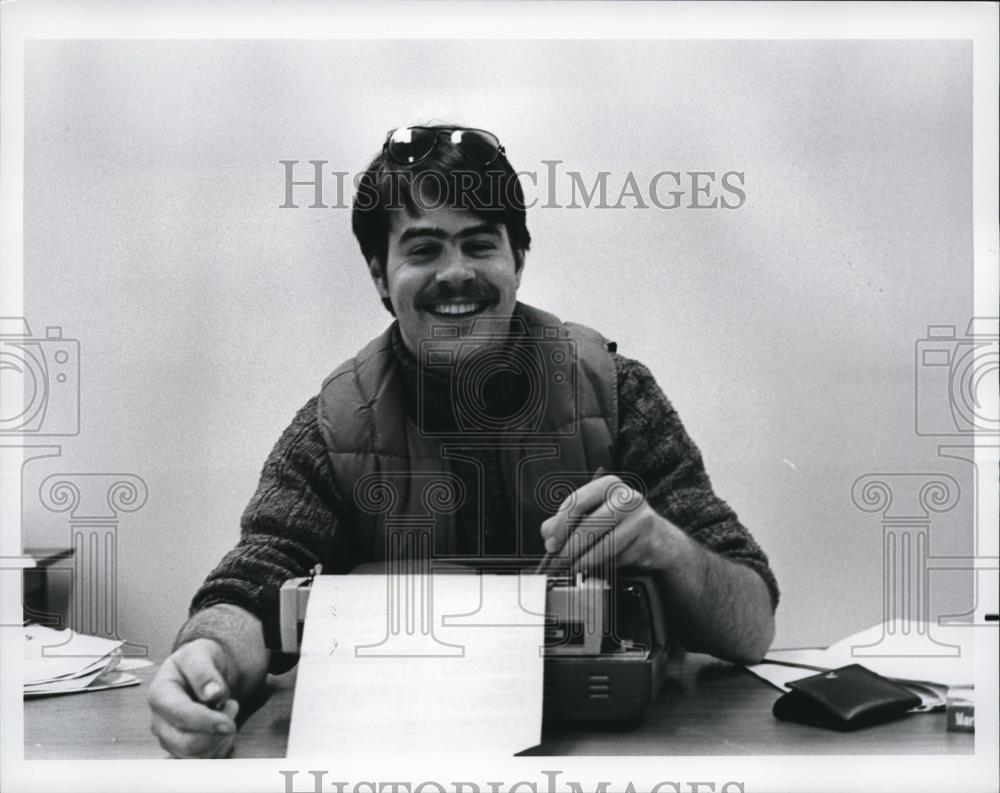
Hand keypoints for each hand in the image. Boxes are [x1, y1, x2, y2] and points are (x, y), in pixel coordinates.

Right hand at [148, 638, 239, 757]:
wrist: (200, 670)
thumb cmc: (197, 661)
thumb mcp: (199, 653)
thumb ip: (204, 671)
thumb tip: (213, 693)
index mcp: (160, 694)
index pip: (180, 715)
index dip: (206, 721)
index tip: (230, 723)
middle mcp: (159, 720)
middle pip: (186, 743)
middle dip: (216, 731)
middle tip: (232, 706)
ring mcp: (169, 737)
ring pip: (195, 755)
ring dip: (219, 739)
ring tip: (228, 714)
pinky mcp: (181, 747)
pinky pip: (202, 759)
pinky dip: (219, 747)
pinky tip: (224, 729)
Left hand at [539, 474, 679, 573]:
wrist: (659, 540)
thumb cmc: (621, 526)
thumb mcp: (592, 517)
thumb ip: (566, 522)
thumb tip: (547, 533)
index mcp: (608, 485)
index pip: (576, 502)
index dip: (559, 525)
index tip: (550, 544)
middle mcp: (626, 496)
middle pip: (588, 525)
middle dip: (569, 547)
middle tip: (558, 561)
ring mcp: (640, 516)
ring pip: (602, 544)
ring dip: (583, 560)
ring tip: (573, 568)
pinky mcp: (648, 538)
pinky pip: (618, 556)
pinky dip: (604, 565)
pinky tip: (598, 567)